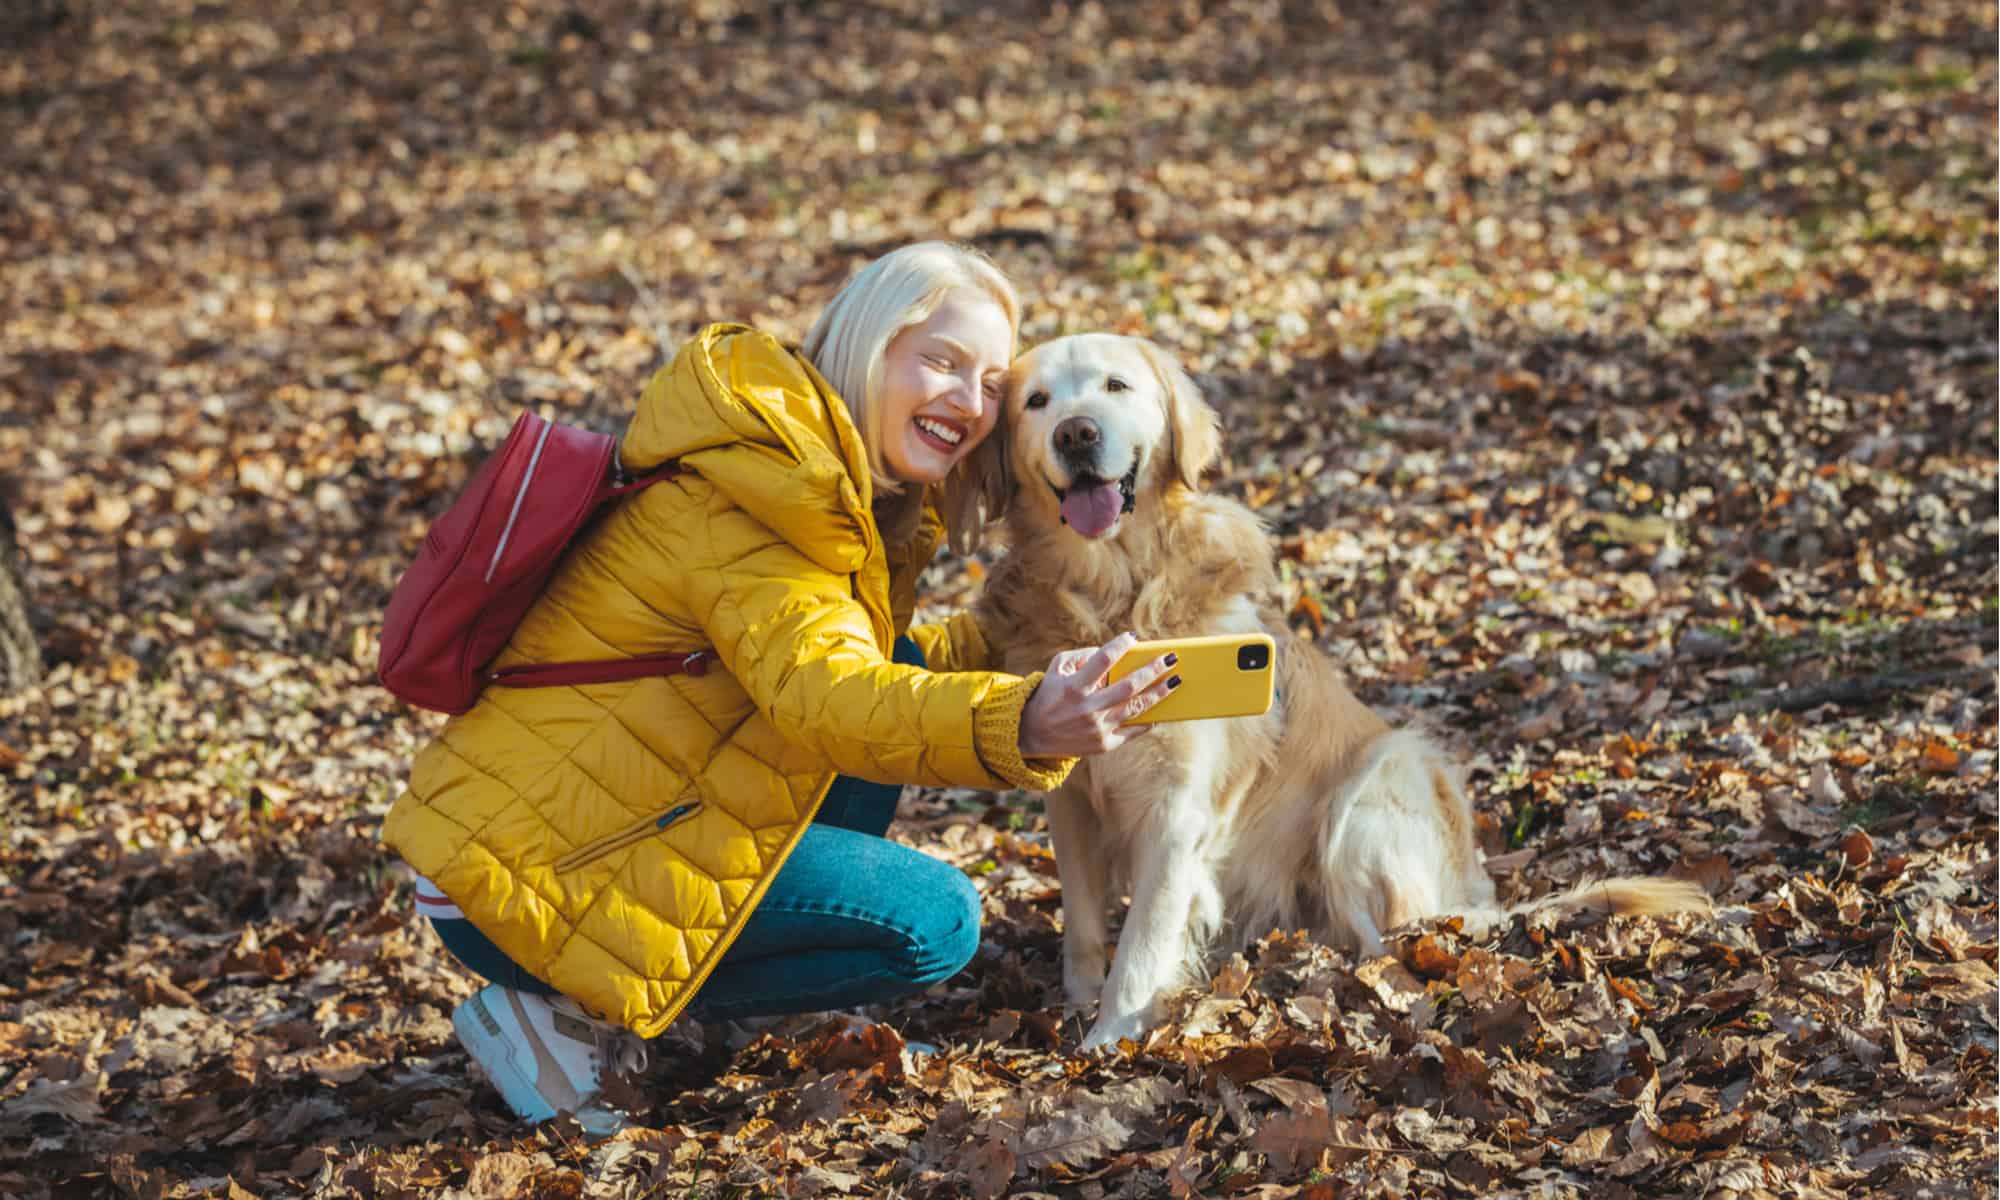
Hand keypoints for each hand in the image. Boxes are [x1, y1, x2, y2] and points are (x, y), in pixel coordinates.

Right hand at [1018, 632, 1179, 758]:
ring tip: (1176, 681)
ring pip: (1136, 708)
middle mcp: (1087, 708)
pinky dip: (1148, 720)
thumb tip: (1110, 651)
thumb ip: (1081, 656)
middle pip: (1128, 686)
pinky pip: (1133, 730)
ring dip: (1159, 693)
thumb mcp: (1056, 670)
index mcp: (1074, 687)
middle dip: (1153, 670)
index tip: (1133, 637)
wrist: (1033, 735)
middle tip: (1171, 658)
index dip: (1119, 646)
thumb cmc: (1049, 695)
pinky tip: (1161, 709)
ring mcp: (1097, 728)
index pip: (1102, 660)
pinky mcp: (1104, 744)